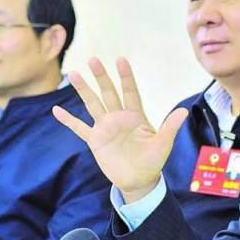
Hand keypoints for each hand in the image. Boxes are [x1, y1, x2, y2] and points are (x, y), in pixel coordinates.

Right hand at [53, 57, 187, 202]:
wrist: (138, 180)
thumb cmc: (153, 161)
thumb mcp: (163, 144)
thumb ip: (170, 127)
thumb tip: (184, 111)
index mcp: (136, 116)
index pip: (130, 92)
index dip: (126, 76)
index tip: (121, 59)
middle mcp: (119, 118)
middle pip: (109, 93)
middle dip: (101, 77)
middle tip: (93, 59)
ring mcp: (105, 128)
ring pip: (93, 104)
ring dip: (83, 90)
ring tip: (74, 74)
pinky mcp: (95, 141)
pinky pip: (79, 128)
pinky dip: (68, 120)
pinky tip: (56, 110)